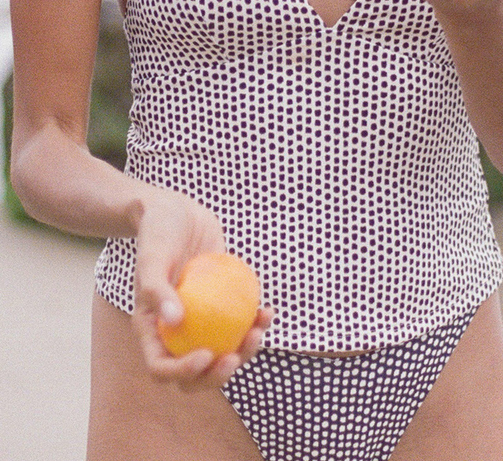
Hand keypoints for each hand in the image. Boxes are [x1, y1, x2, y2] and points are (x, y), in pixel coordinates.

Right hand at [132, 189, 272, 388]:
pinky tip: (267, 311)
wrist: (177, 211)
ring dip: (244, 352)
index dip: (182, 372)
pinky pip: (239, 323)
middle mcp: (175, 331)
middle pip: (195, 372)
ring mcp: (200, 320)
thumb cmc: (158, 231)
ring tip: (258, 332)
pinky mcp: (221, 304)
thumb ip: (156, 289)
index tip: (205, 355)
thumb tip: (175, 322)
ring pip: (222, 351)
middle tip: (235, 357)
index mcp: (152, 329)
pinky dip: (255, 322)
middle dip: (217, 375)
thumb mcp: (152, 256)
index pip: (162, 367)